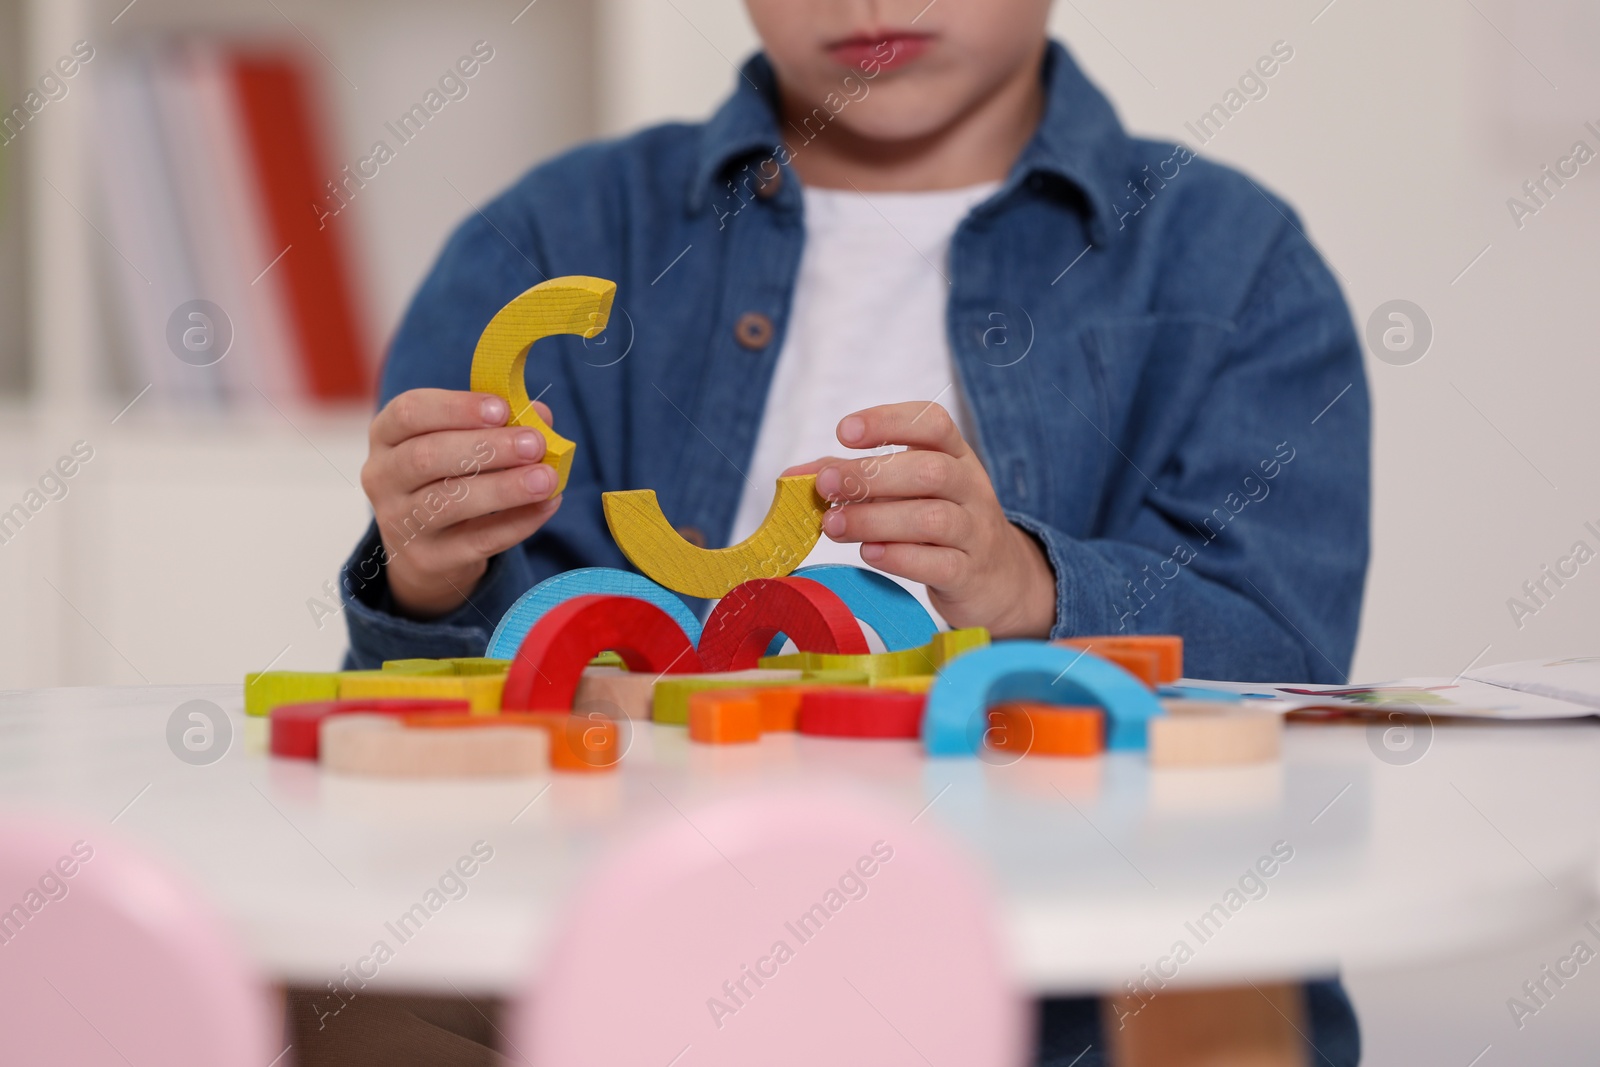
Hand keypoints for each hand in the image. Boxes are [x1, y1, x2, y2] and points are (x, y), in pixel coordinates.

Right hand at [360, 389, 562, 618]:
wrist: (426, 552)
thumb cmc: (448, 479)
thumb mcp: (463, 444)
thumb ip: (500, 424)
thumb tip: (542, 415)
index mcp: (387, 435)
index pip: (409, 412)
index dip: (456, 408)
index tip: (502, 408)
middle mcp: (382, 477)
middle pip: (427, 457)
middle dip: (486, 448)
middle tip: (535, 444)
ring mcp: (400, 523)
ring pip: (449, 502)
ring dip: (504, 488)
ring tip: (546, 478)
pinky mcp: (428, 560)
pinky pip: (477, 540)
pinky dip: (517, 522)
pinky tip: (547, 505)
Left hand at [784, 402, 1056, 639]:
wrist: (996, 578)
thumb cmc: (937, 525)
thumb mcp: (905, 493)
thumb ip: (853, 479)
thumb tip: (794, 477)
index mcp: (955, 455)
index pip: (933, 423)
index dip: (888, 421)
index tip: (843, 432)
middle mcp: (970, 487)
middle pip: (929, 470)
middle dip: (870, 476)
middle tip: (825, 486)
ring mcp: (975, 531)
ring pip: (933, 518)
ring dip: (876, 519)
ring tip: (833, 526)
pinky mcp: (970, 573)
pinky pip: (939, 564)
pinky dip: (900, 558)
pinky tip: (870, 554)